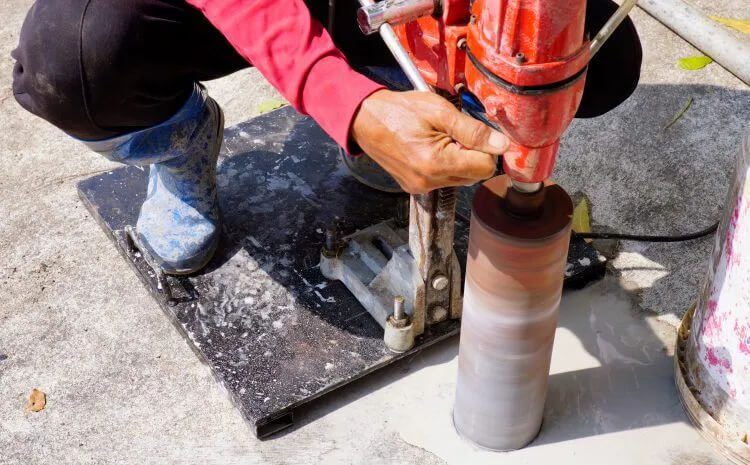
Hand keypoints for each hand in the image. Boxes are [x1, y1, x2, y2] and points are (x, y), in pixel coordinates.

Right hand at [351, 89, 508, 193]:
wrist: (366, 120)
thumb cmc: (400, 111)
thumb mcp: (440, 111)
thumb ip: (473, 130)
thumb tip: (502, 146)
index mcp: (436, 163)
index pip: (485, 167)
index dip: (485, 147)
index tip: (472, 131)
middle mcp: (429, 181)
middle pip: (475, 175)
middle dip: (471, 153)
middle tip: (452, 133)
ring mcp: (421, 187)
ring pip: (461, 179)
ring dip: (458, 160)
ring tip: (439, 139)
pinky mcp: (415, 188)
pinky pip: (444, 180)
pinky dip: (445, 166)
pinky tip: (429, 149)